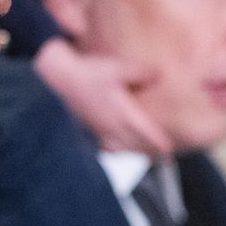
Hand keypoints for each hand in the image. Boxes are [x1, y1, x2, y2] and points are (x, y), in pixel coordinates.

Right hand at [33, 39, 168, 155]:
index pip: (146, 134)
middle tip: (163, 157)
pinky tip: (113, 147)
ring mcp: (97, 129)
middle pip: (135, 145)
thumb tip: (160, 75)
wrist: (55, 78)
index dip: (160, 144)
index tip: (170, 151)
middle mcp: (111, 126)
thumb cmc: (86, 73)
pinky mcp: (85, 127)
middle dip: (150, 151)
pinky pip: (102, 145)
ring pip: (119, 148)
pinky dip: (112, 149)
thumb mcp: (117, 68)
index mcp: (122, 113)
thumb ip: (141, 72)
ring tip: (142, 152)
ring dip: (133, 151)